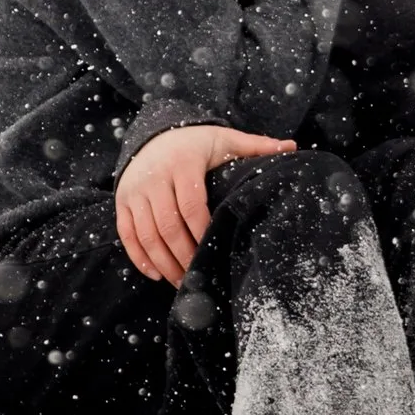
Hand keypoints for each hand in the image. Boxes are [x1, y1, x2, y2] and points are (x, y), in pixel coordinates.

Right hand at [115, 125, 294, 284]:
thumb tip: (293, 147)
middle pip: (168, 226)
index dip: (202, 232)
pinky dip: (139, 257)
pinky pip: (126, 234)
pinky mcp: (121, 200)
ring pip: (147, 234)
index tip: (215, 251)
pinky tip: (155, 274)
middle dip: (184, 257)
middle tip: (198, 277)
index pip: (192, 205)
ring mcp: (135, 190)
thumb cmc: (195, 142)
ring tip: (180, 282)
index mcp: (183, 163)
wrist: (153, 132)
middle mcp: (155, 177)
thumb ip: (256, 146)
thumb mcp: (224, 140)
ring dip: (163, 263)